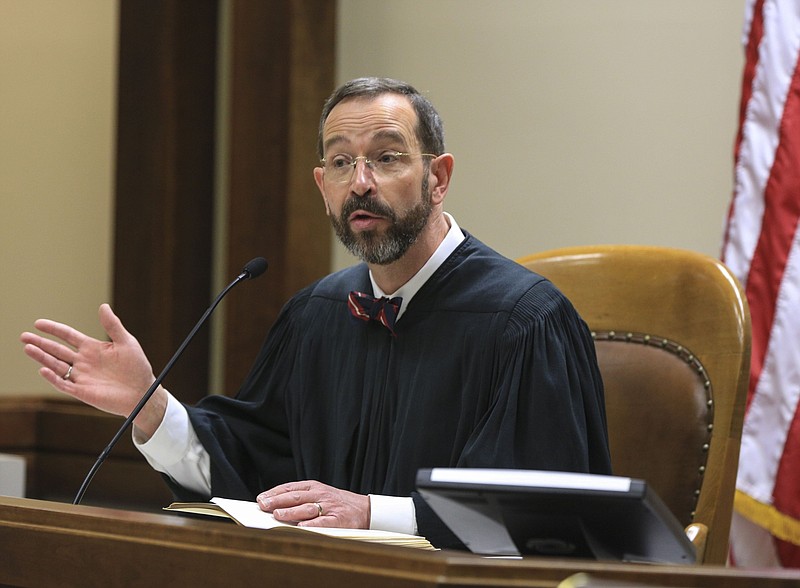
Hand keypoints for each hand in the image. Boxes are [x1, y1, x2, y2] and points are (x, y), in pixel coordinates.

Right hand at [20, 303, 166, 437]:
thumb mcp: (126, 342)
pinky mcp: (82, 391)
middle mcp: (83, 361)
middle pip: (57, 350)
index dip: (53, 329)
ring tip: (28, 348)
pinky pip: (63, 384)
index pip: (68, 336)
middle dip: (40, 343)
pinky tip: (44, 369)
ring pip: (56, 365)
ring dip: (42, 358)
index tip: (38, 323)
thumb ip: (113, 326)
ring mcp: (81, 376)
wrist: (143, 392)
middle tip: (23, 336)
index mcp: (92, 348)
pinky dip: (53, 378)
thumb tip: (103, 306)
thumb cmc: (137, 367)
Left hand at [257, 480, 369, 528]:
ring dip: (291, 511)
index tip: (261, 498)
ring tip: (278, 515)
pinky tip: (301, 526)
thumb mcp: (320, 494)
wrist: (366, 509)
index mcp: (316, 487)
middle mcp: (322, 495)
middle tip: (264, 505)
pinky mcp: (339, 520)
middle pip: (297, 496)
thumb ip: (301, 498)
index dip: (275, 493)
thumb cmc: (339, 503)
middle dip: (278, 501)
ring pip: (308, 508)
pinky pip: (324, 522)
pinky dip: (312, 524)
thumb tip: (276, 506)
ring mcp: (330, 507)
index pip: (291, 488)